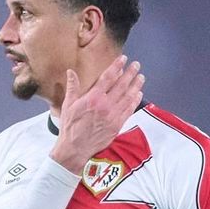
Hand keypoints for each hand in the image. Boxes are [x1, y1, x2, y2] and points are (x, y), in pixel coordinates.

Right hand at [49, 55, 144, 174]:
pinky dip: (134, 101)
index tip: (123, 59)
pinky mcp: (117, 125)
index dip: (117, 67)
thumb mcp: (68, 105)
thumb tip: (70, 72)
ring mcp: (113, 115)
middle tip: (136, 65)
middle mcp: (105, 105)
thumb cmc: (70, 126)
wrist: (75, 149)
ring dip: (136, 85)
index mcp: (93, 98)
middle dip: (130, 73)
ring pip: (128, 97)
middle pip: (121, 85)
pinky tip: (138, 94)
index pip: (108, 77)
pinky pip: (129, 110)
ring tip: (141, 77)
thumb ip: (72, 87)